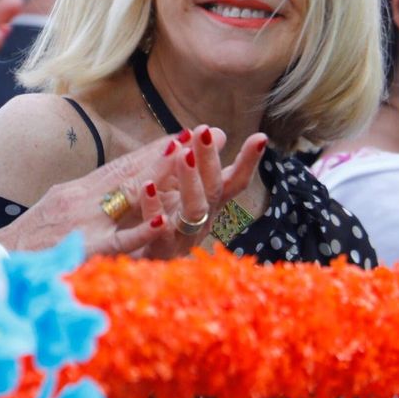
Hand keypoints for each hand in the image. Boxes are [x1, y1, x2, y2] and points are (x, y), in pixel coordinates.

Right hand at [2, 127, 265, 256]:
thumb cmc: (23, 248)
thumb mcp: (55, 217)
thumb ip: (84, 205)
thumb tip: (112, 196)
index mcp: (77, 192)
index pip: (122, 166)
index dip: (155, 149)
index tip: (185, 134)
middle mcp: (81, 199)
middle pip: (132, 172)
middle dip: (169, 153)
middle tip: (204, 135)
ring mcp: (83, 222)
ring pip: (129, 195)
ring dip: (161, 174)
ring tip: (188, 156)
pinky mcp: (84, 250)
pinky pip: (118, 240)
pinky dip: (141, 230)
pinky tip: (165, 221)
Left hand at [139, 126, 266, 257]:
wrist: (137, 266)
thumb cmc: (161, 222)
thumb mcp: (179, 187)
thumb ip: (198, 163)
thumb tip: (219, 131)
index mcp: (210, 204)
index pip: (234, 180)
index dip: (248, 161)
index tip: (261, 137)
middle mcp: (203, 221)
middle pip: (214, 190)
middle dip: (211, 159)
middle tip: (204, 131)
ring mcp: (183, 238)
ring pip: (194, 210)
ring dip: (191, 181)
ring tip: (183, 155)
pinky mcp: (160, 251)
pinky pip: (159, 230)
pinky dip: (154, 207)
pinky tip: (148, 187)